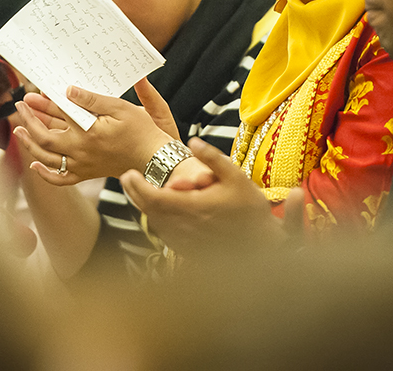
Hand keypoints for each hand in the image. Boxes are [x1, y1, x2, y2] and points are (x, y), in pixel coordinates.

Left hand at [11, 78, 178, 185]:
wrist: (155, 159)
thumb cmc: (142, 131)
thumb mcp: (120, 107)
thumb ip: (91, 100)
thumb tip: (67, 90)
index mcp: (88, 132)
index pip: (57, 115)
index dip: (41, 103)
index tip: (31, 94)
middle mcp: (81, 151)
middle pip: (44, 138)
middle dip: (29, 121)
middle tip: (20, 106)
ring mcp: (83, 165)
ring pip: (47, 158)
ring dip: (29, 144)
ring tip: (19, 130)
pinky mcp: (87, 174)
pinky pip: (61, 179)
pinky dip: (46, 173)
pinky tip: (35, 164)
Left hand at [120, 137, 283, 256]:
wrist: (264, 249)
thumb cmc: (251, 212)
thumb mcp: (236, 178)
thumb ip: (213, 158)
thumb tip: (193, 141)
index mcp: (191, 208)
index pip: (152, 198)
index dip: (135, 186)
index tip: (128, 173)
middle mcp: (184, 227)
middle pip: (147, 211)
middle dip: (134, 193)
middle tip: (128, 178)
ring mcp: (185, 242)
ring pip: (154, 224)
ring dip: (144, 206)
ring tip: (140, 191)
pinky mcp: (189, 251)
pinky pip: (165, 234)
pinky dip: (157, 220)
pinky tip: (160, 210)